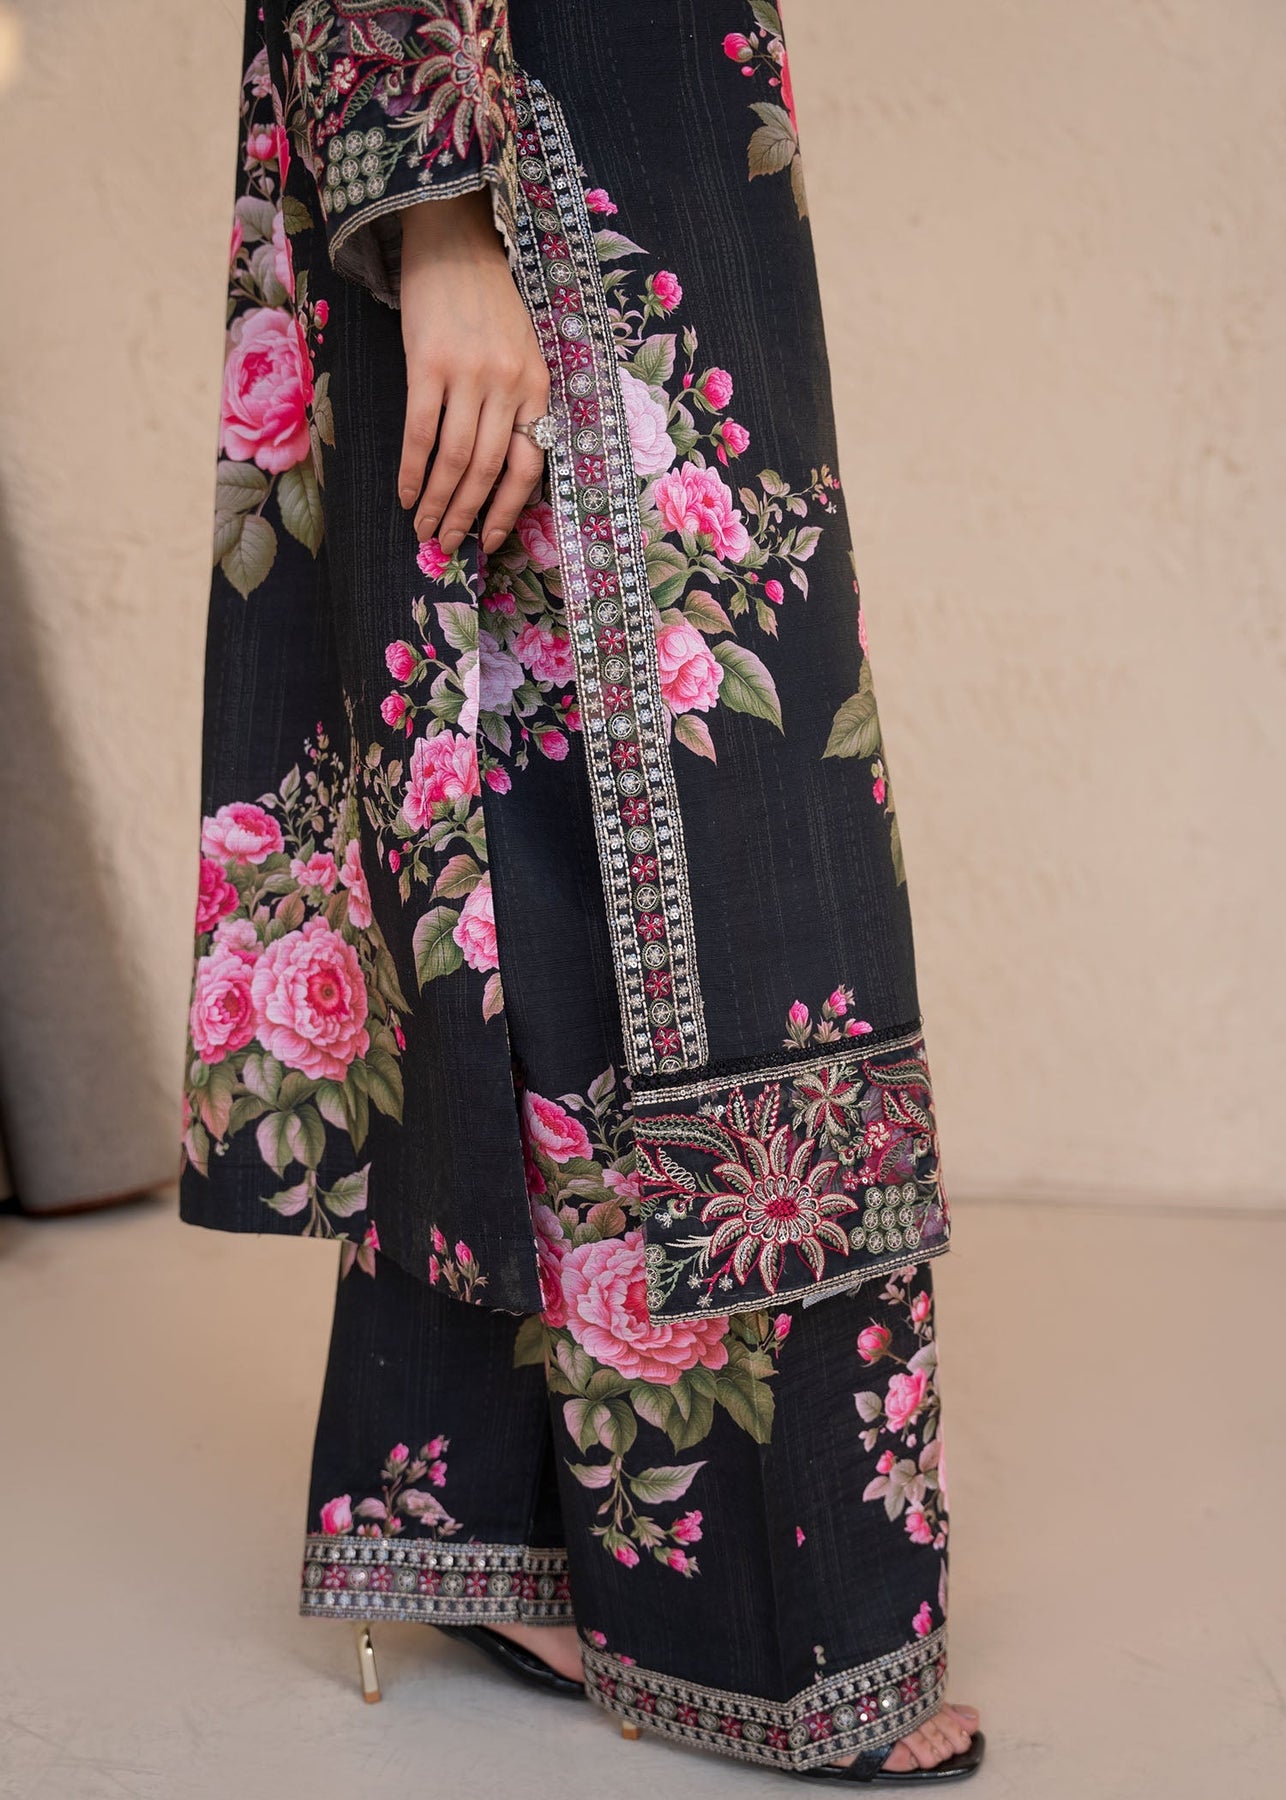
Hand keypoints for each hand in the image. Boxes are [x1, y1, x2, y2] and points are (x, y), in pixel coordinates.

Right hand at [397, 188, 549, 554]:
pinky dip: (412, 470)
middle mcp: (509, 384)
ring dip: (437, 502)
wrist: (454, 240)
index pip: (530, 465)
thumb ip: (517, 405)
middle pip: (488, 470)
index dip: (509, 510)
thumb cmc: (488, 303)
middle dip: (466, 515)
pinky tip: (404, 493)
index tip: (490, 540)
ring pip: (455, 459)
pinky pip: (420, 432)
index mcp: (538, 387)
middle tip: (446, 544)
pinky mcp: (429, 364)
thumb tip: (496, 471)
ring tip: (422, 528)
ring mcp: (469, 374)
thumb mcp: (522, 352)